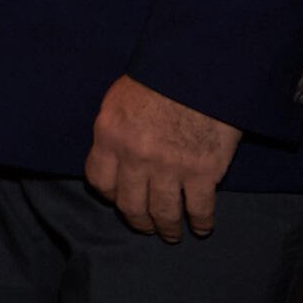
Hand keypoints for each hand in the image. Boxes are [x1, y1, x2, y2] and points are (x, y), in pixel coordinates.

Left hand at [84, 74, 243, 239]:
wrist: (203, 68)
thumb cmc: (161, 76)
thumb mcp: (121, 98)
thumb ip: (115, 129)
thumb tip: (114, 155)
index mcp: (110, 135)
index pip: (99, 181)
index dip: (109, 196)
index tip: (118, 200)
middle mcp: (135, 157)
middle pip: (129, 204)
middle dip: (138, 221)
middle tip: (146, 227)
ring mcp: (169, 167)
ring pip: (163, 213)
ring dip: (167, 229)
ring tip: (172, 235)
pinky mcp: (203, 171)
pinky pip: (198, 208)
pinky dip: (200, 223)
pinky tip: (202, 228)